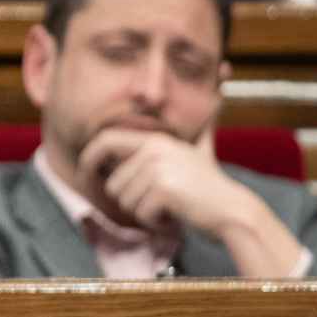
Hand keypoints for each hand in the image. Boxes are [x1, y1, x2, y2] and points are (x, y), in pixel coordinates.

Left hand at [78, 127, 244, 231]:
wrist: (233, 211)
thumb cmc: (209, 189)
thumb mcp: (197, 153)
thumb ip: (194, 132)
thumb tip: (216, 94)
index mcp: (156, 140)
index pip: (105, 140)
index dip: (87, 159)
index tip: (83, 175)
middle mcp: (155, 149)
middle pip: (113, 184)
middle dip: (130, 201)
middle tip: (157, 203)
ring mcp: (159, 168)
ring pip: (125, 202)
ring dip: (145, 212)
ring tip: (172, 206)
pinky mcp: (164, 190)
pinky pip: (140, 214)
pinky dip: (155, 222)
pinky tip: (176, 215)